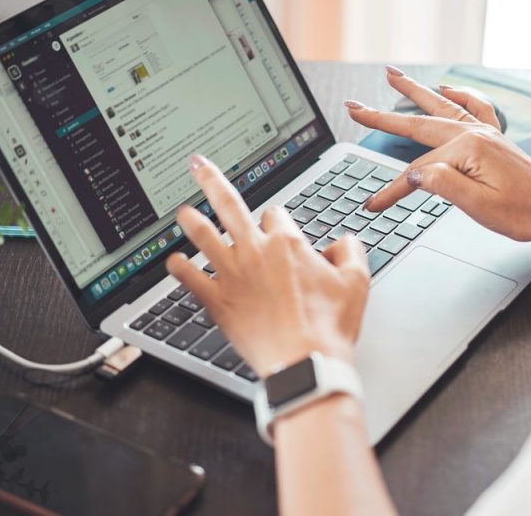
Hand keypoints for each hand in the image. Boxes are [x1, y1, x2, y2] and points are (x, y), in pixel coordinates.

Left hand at [166, 155, 370, 377]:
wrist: (305, 363)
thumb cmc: (329, 327)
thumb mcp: (357, 282)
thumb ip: (351, 251)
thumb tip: (343, 241)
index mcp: (287, 243)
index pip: (276, 214)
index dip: (278, 222)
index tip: (278, 231)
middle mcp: (255, 252)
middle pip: (228, 205)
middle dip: (211, 180)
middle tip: (198, 166)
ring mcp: (233, 275)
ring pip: (204, 236)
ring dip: (191, 221)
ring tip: (182, 211)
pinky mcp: (218, 302)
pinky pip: (191, 279)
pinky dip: (179, 268)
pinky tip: (173, 262)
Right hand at [346, 66, 530, 242]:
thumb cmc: (526, 214)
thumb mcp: (480, 207)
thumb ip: (443, 185)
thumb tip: (414, 172)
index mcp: (468, 150)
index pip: (416, 172)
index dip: (391, 190)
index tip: (373, 205)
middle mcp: (475, 133)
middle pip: (418, 124)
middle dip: (383, 116)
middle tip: (354, 106)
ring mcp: (486, 132)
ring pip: (440, 106)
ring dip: (413, 91)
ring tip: (391, 75)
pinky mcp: (494, 138)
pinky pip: (473, 107)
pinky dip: (458, 96)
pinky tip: (446, 88)